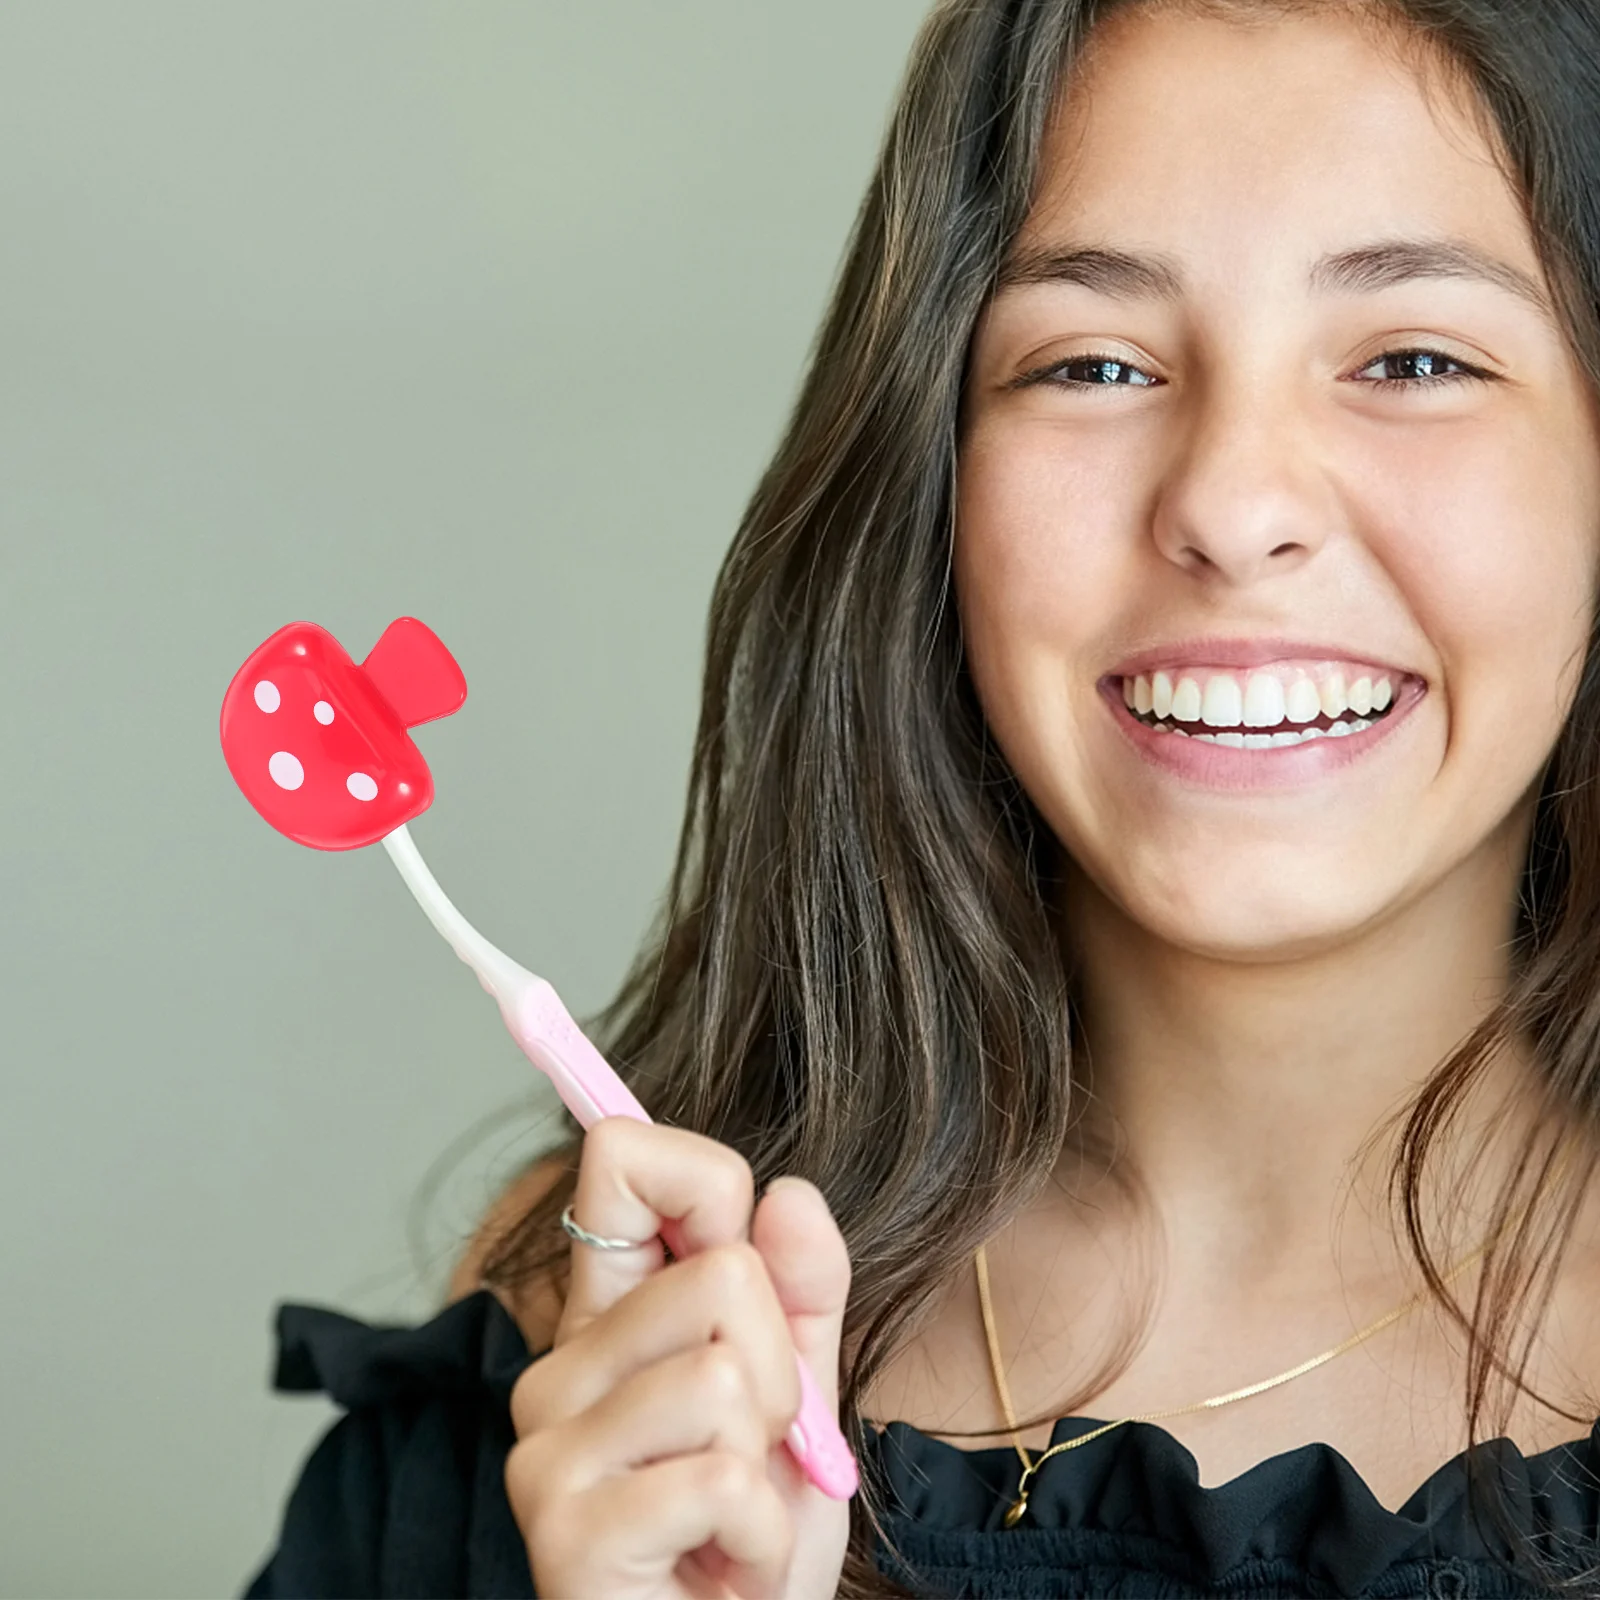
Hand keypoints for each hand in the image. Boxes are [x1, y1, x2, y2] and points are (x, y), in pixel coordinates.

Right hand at [503, 1118, 852, 1598]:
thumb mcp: (797, 1398)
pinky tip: (726, 1567)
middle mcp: (558, 1369)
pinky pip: (721, 1477)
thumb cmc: (748, 1537)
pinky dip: (759, 1534)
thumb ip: (801, 1293)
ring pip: (723, 1374)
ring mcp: (550, 1448)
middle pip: (722, 1270)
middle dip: (778, 1369)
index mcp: (607, 1317)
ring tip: (733, 1513)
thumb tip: (791, 1193)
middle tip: (752, 1455)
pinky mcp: (566, 1531)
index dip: (708, 1180)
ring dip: (769, 1462)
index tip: (744, 1253)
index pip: (624, 1160)